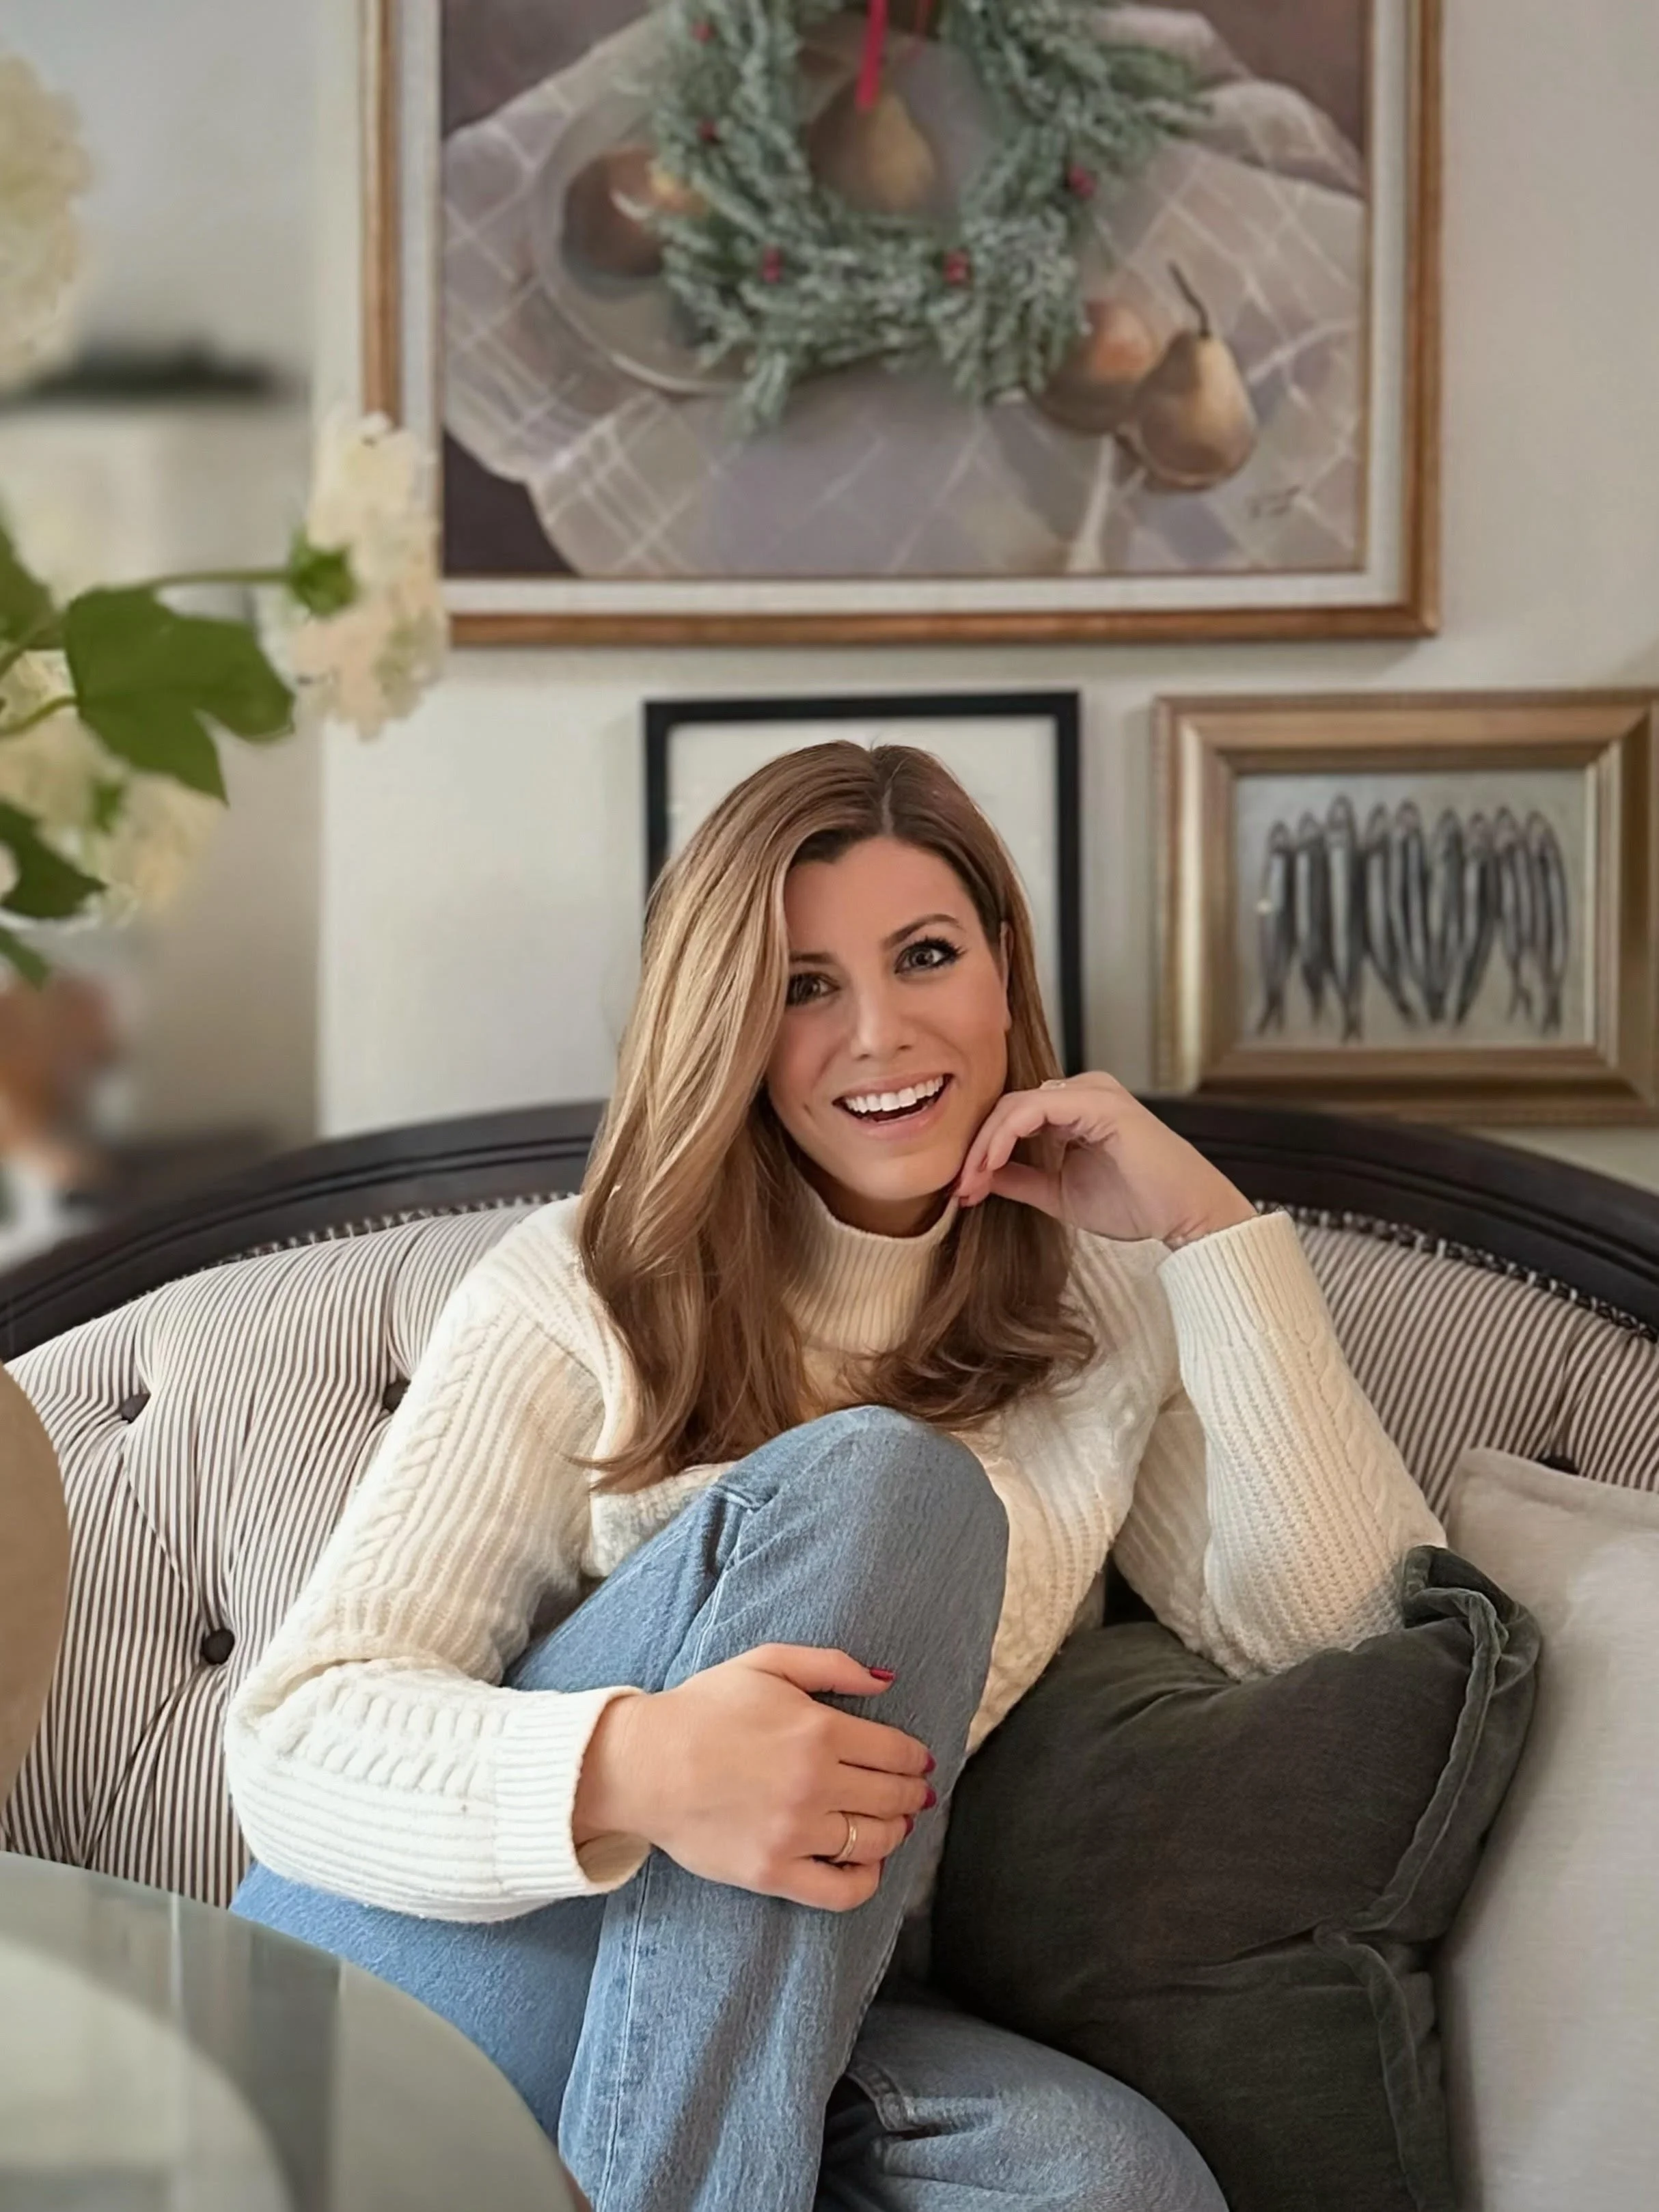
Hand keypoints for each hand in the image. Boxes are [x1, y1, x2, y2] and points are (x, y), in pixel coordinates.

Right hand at [572, 1645, 934, 1911]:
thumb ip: (833, 1666)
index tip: (919, 1762)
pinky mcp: (774, 1873)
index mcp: (819, 1730)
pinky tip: (867, 1864)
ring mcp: (796, 1832)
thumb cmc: (703, 1709)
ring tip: (893, 1824)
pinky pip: (842, 1890)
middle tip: (915, 1793)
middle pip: (894, 1797)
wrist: (644, 1764)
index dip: (916, 1758)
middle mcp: (815, 1784)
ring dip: (896, 1831)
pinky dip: (867, 1880)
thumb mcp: (767, 1663)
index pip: (896, 1751)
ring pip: (876, 1841)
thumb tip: (887, 1679)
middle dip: (913, 1794)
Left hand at [953, 1071, 1256, 1245]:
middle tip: (959, 1190)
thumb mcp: (1060, 1193)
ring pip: (1014, 1106)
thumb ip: (1020, 1179)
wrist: (1186, 1215)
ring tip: (971, 1183)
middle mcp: (1082, 1092)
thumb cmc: (1137, 1203)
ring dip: (985, 1146)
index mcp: (1074, 1109)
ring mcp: (1091, 1092)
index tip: (963, 1192)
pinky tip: (992, 1163)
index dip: (980, 1152)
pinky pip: (1035, 1109)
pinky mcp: (1098, 1102)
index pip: (1011, 1119)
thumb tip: (977, 1176)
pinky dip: (1006, 1136)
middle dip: (976, 1150)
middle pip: (1007, 1109)